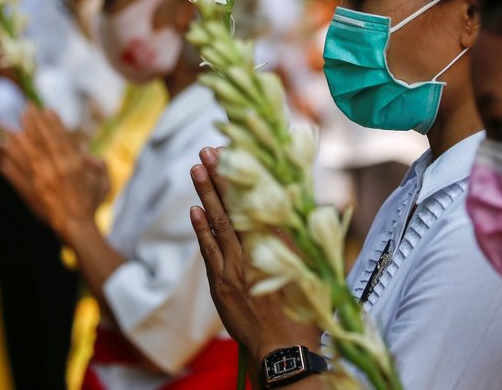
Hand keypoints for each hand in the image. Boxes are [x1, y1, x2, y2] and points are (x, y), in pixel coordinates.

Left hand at [0, 106, 108, 243]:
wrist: (77, 227)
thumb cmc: (92, 204)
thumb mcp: (104, 182)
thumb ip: (99, 166)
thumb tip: (88, 154)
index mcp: (74, 165)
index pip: (61, 138)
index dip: (53, 123)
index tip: (46, 109)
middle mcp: (56, 170)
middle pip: (43, 141)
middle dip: (34, 123)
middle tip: (26, 108)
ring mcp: (42, 182)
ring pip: (27, 156)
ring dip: (16, 141)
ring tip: (6, 127)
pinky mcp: (32, 193)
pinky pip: (17, 178)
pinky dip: (7, 169)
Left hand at [189, 147, 320, 361]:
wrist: (283, 351)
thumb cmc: (302, 313)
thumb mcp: (307, 272)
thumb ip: (295, 240)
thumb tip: (290, 205)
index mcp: (281, 248)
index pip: (261, 202)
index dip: (246, 177)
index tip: (235, 151)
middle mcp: (257, 253)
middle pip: (237, 207)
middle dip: (221, 176)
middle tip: (209, 150)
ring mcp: (236, 269)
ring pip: (220, 224)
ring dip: (207, 194)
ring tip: (197, 168)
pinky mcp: (222, 285)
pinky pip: (210, 251)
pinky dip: (202, 229)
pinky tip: (195, 210)